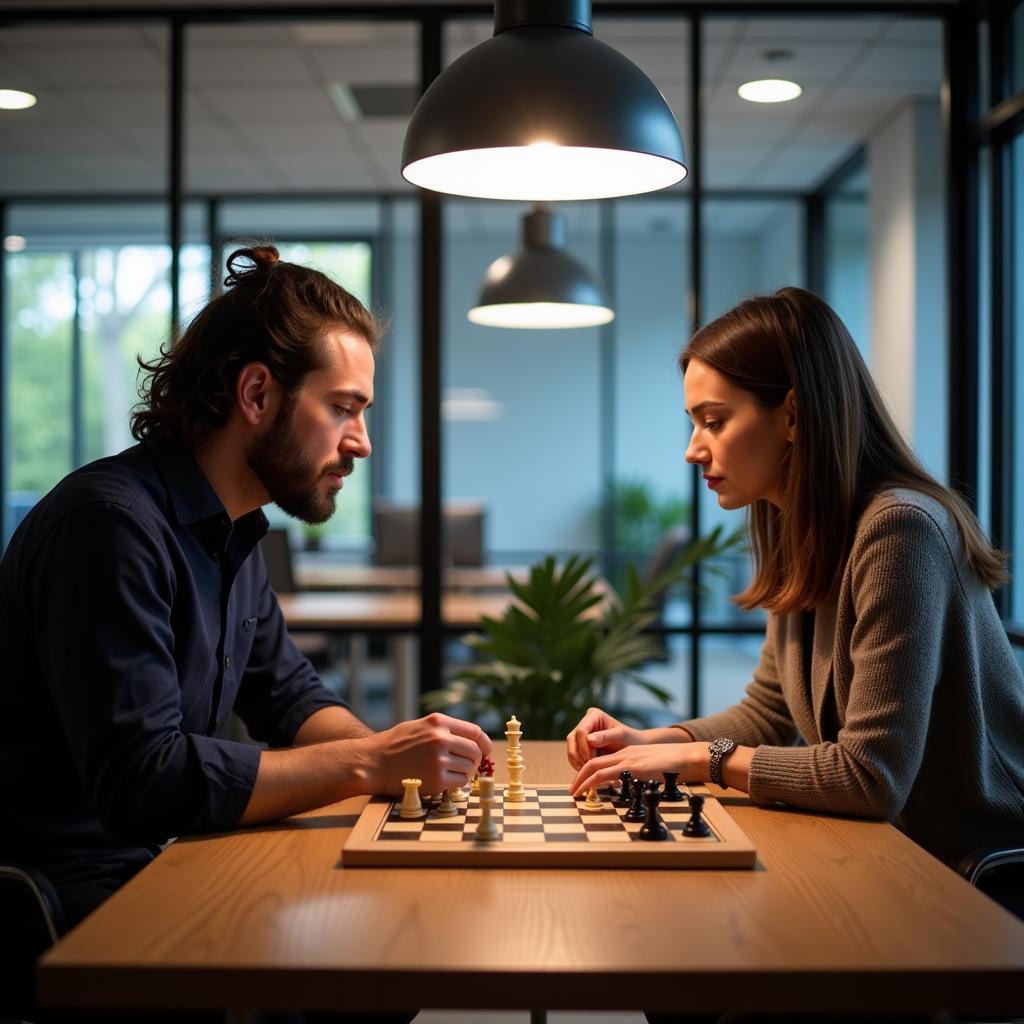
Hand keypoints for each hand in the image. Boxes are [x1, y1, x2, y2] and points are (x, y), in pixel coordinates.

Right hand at [358, 713, 491, 796]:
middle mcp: (441, 739)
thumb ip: (442, 729)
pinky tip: (446, 781)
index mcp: (438, 722)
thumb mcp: (419, 726)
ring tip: (450, 772)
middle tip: (467, 766)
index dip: (484, 743)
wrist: (372, 763)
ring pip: (469, 768)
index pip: (474, 731)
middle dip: (475, 760)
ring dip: (465, 772)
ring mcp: (439, 760)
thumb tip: (469, 739)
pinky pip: (460, 782)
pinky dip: (457, 783)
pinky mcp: (436, 780)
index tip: (486, 751)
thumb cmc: (394, 745)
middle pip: (474, 751)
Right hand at [566, 707, 646, 769]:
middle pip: (573, 738)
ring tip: (586, 770)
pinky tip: (585, 770)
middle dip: (578, 754)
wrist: (634, 746)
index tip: (590, 759)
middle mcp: (585, 722)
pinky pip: (574, 755)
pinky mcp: (581, 745)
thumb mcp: (620, 736)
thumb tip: (589, 740)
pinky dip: (577, 763)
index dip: (583, 746)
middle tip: (587, 766)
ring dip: (576, 760)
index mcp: (594, 715)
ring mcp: (582, 734)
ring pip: (571, 747)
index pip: (582, 730)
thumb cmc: (629, 738)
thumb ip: (606, 736)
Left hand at [569, 742, 710, 796]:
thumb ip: (638, 773)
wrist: (687, 757)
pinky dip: (596, 782)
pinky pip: (609, 774)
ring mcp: (629, 760)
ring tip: (576, 793)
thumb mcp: (651, 766)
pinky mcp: (634, 768)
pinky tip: (592, 792)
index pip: (601, 760)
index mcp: (628, 753)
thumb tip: (630, 787)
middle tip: (572, 791)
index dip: (587, 772)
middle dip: (579, 777)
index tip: (580, 783)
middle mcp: (625, 754)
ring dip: (583, 781)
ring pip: (597, 768)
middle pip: (593, 763)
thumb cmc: (674, 764)